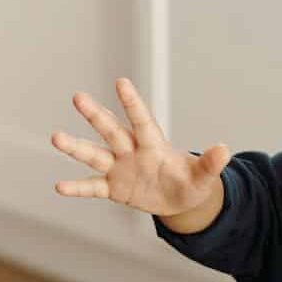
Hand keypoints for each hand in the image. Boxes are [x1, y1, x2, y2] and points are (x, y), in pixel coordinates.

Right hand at [51, 77, 229, 217]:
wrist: (178, 200)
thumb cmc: (190, 181)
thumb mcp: (203, 176)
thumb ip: (210, 163)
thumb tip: (225, 150)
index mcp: (153, 144)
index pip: (141, 120)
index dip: (132, 102)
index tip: (121, 82)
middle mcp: (132, 151)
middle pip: (112, 130)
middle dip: (96, 115)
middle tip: (78, 96)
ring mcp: (120, 168)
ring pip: (95, 155)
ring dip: (76, 147)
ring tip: (56, 137)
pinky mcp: (113, 187)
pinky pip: (92, 186)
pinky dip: (77, 188)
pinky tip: (59, 186)